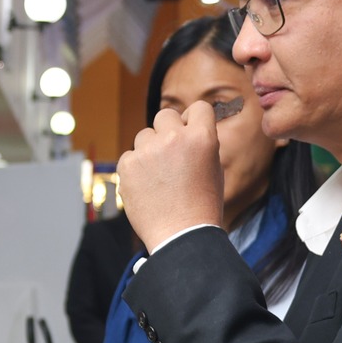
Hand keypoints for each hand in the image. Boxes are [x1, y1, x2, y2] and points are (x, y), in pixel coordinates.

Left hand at [117, 101, 224, 249]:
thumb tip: (186, 129)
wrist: (180, 235)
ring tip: (159, 176)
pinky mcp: (127, 165)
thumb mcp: (214, 168)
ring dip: (150, 149)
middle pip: (165, 115)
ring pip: (144, 135)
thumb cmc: (202, 205)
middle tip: (171, 155)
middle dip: (167, 131)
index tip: (190, 131)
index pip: (198, 107)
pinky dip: (135, 168)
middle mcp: (174, 138)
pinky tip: (146, 186)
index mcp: (202, 137)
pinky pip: (129, 155)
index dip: (193, 119)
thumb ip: (200, 144)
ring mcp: (148, 150)